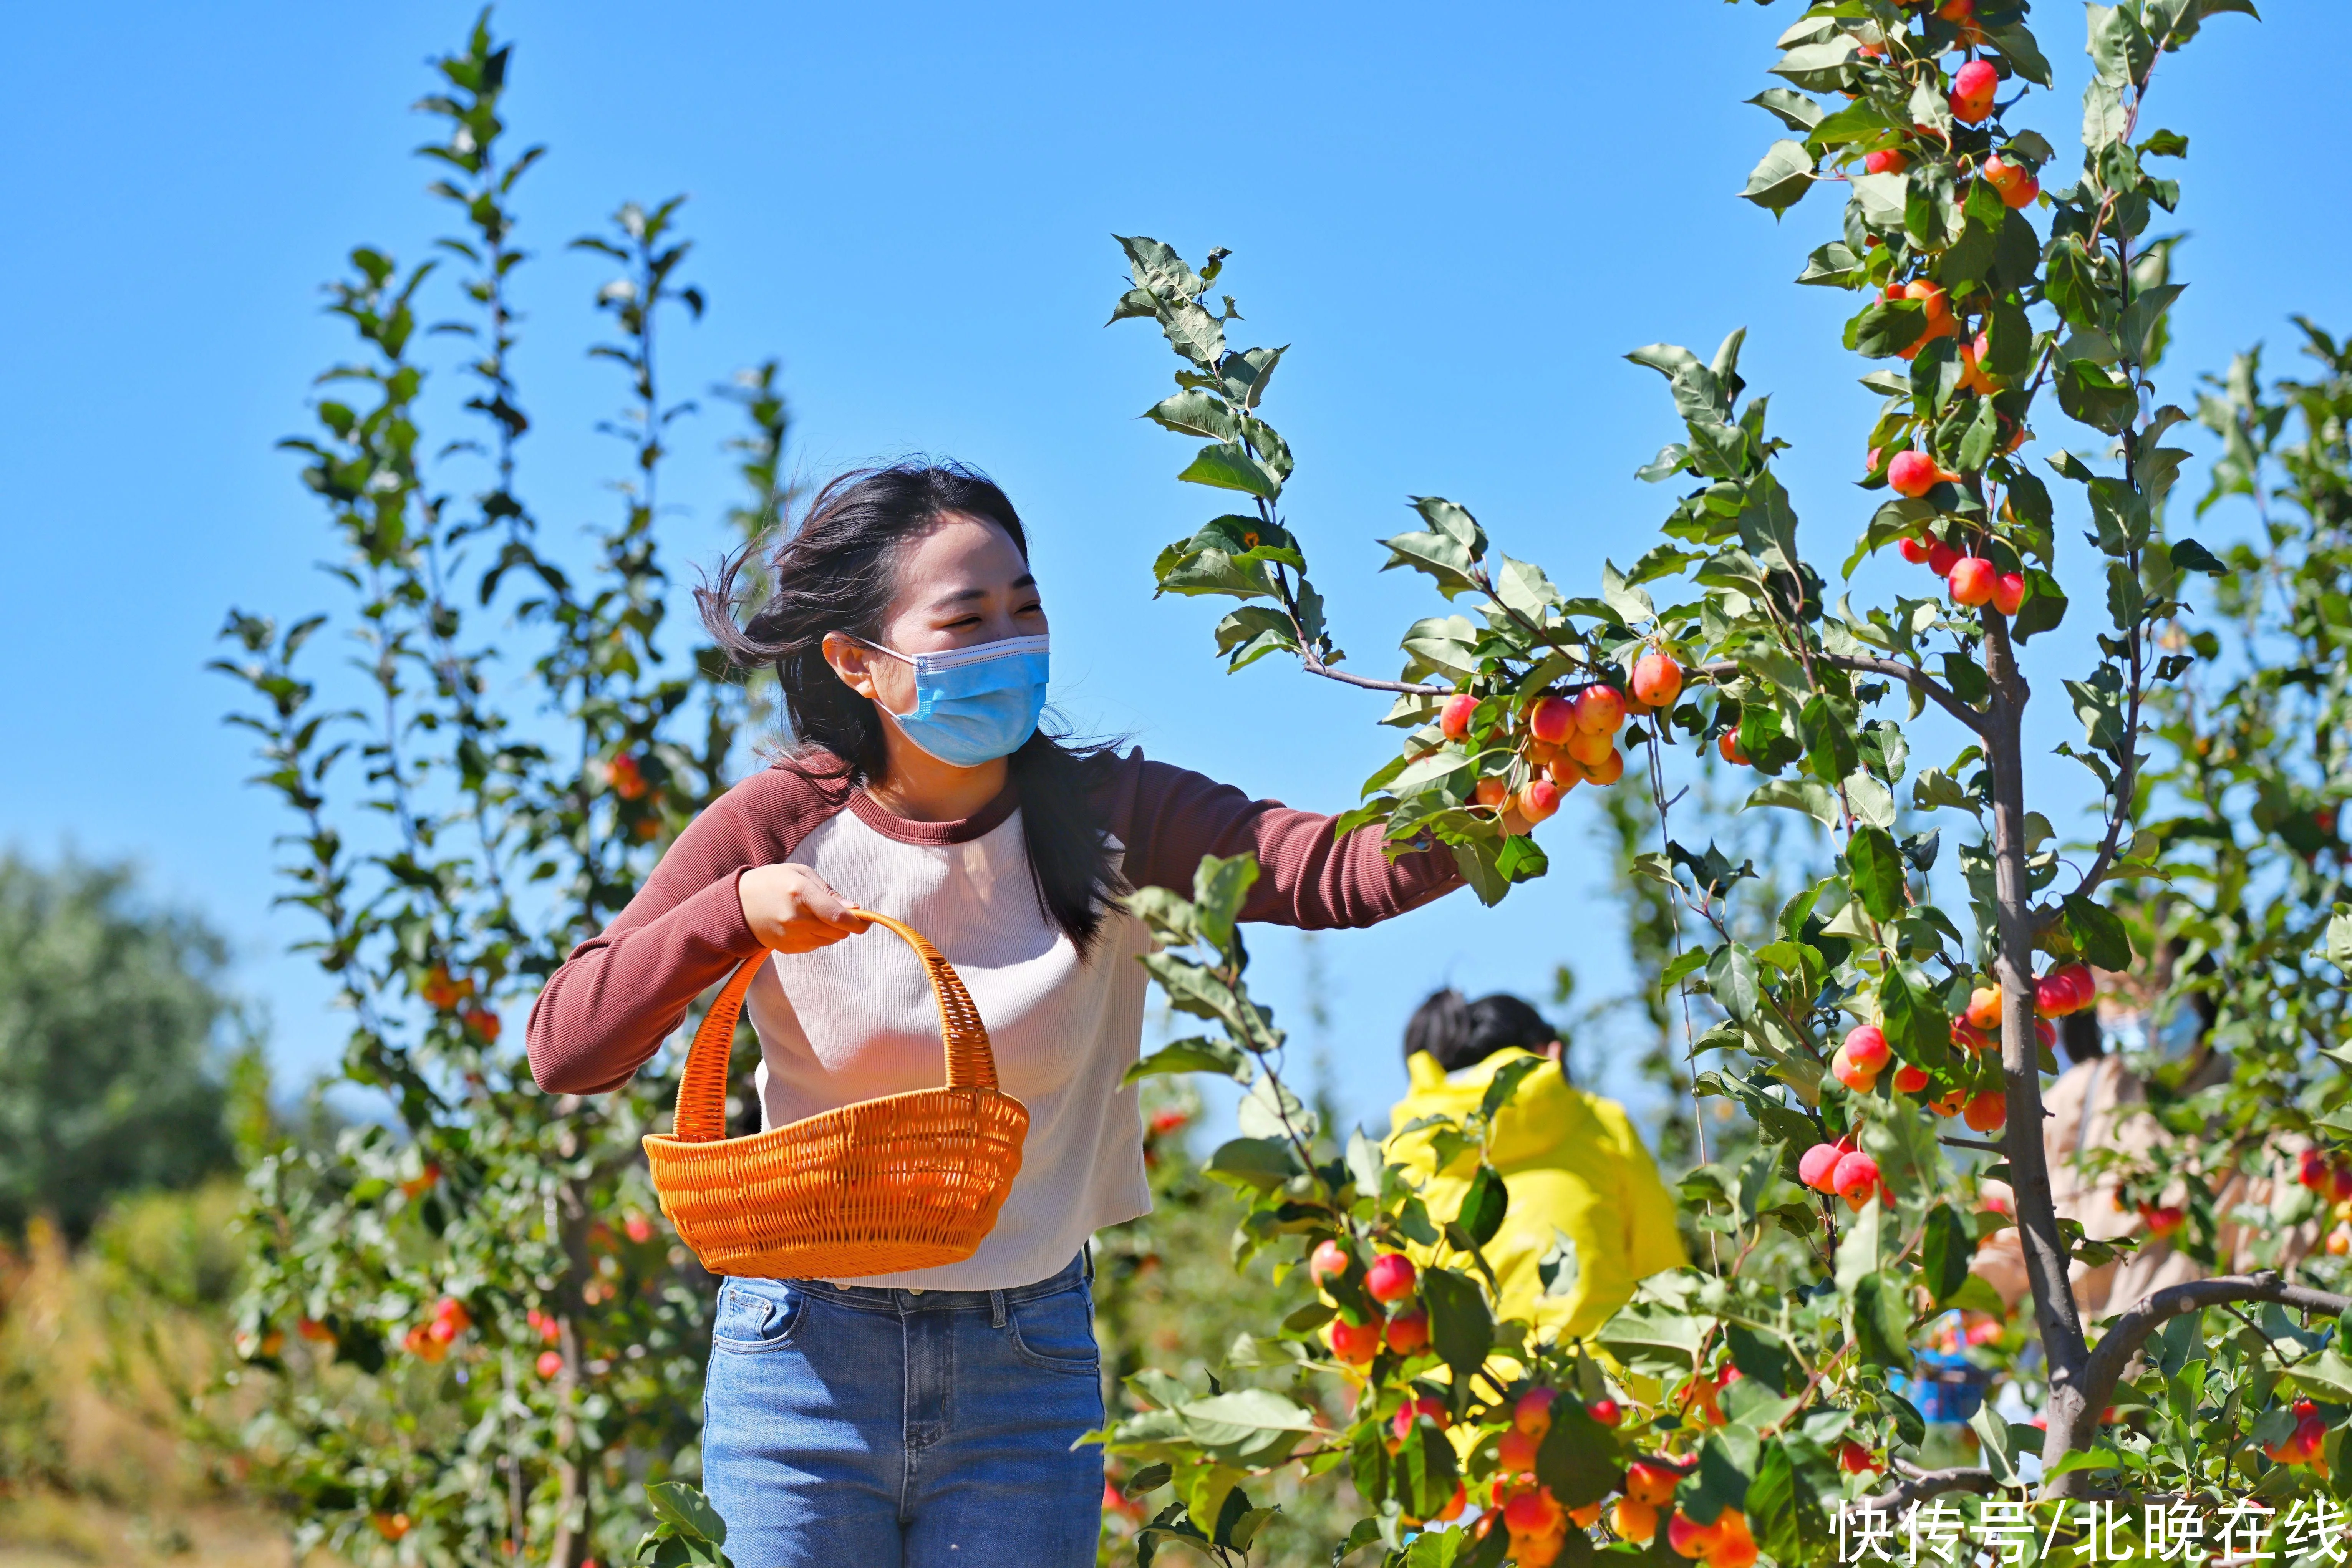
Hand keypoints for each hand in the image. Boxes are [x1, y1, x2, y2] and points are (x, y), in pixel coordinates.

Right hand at [737, 863, 869, 952]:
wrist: (737, 904)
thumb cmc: (772, 882)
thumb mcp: (800, 874)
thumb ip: (829, 892)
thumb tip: (855, 909)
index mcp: (800, 893)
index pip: (838, 917)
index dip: (859, 922)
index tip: (868, 921)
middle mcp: (795, 919)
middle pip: (838, 932)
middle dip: (846, 924)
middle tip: (838, 912)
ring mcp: (790, 937)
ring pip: (829, 940)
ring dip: (831, 930)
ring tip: (813, 914)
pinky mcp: (787, 949)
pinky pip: (815, 946)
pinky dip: (817, 936)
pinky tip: (802, 924)